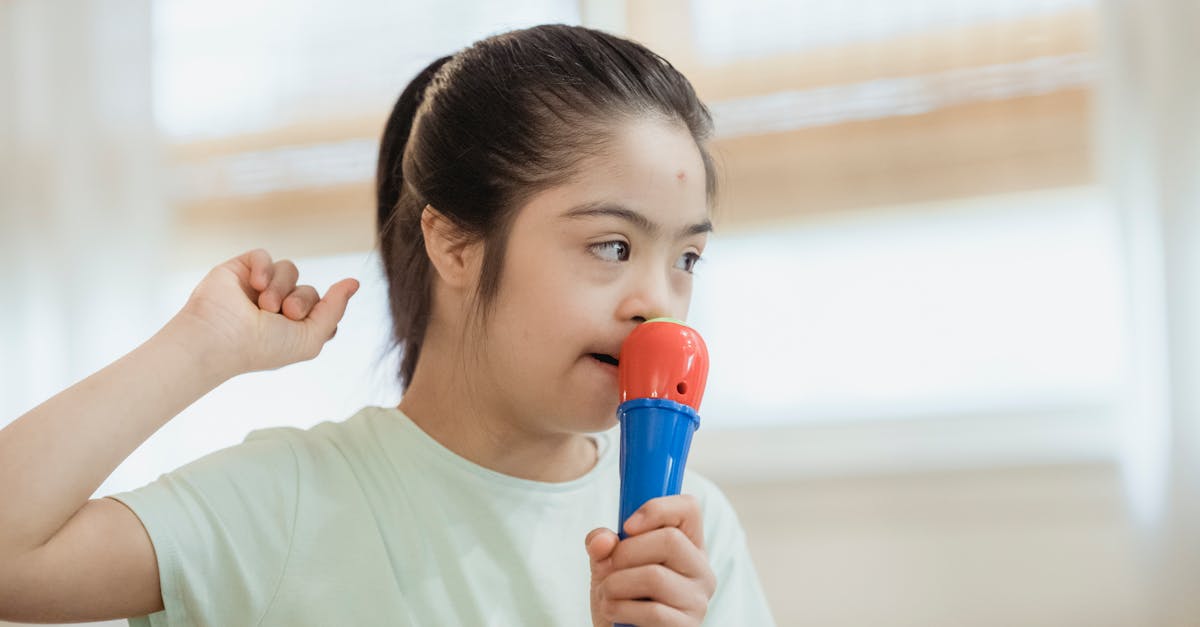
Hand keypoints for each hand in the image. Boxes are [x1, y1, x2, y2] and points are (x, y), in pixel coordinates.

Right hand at [168, 248, 358, 376]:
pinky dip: (264, 267)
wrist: (220, 338)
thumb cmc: (263, 346)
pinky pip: (264, 255)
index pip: (322, 310)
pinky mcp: (239, 270)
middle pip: (309, 290)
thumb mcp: (311, 337)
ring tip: (265, 304)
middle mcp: (276, 309)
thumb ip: (335, 309)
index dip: (318, 313)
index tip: (301, 322)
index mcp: (292, 329)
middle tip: (284, 313)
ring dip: (281, 286)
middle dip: (301, 300)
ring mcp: (257, 289)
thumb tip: (354, 282)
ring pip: (290, 270)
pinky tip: (255, 284)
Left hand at [586, 495, 715, 626]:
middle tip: (608, 568)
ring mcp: (697, 601)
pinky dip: (620, 609)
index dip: (656, 509)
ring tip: (606, 594)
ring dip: (615, 584)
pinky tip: (613, 612)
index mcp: (688, 546)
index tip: (627, 526)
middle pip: (670, 540)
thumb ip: (602, 545)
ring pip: (655, 576)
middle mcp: (701, 571)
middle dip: (626, 552)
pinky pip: (652, 611)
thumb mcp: (607, 565)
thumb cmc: (621, 597)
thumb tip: (603, 540)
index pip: (689, 508)